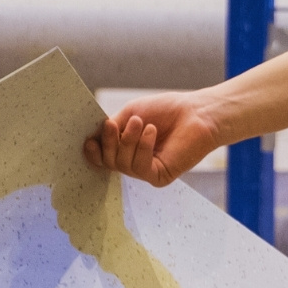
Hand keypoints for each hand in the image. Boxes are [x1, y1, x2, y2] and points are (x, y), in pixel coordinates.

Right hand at [83, 90, 223, 186]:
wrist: (197, 112)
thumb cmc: (168, 110)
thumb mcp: (131, 113)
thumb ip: (112, 128)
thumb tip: (92, 139)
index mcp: (125, 148)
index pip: (101, 157)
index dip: (93, 152)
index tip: (90, 140)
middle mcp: (134, 162)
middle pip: (109, 162)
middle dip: (110, 142)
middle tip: (118, 123)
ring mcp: (146, 171)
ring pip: (122, 164)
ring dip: (128, 140)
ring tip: (141, 122)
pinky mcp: (159, 176)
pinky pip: (140, 168)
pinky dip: (143, 147)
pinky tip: (152, 131)